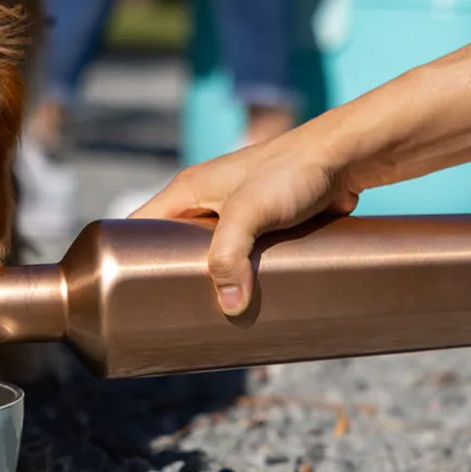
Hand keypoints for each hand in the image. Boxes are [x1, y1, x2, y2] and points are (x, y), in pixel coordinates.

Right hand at [130, 127, 359, 315]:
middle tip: (174, 313)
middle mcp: (204, 200)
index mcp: (186, 191)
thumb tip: (227, 305)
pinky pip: (241, 254)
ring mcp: (234, 212)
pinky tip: (247, 297)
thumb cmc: (291, 172)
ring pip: (209, 253)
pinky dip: (240, 274)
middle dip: (173, 277)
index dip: (126, 256)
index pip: (138, 226)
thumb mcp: (251, 212)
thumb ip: (230, 256)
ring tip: (211, 314)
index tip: (125, 292)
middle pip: (172, 246)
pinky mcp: (262, 223)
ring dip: (212, 279)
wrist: (344, 157)